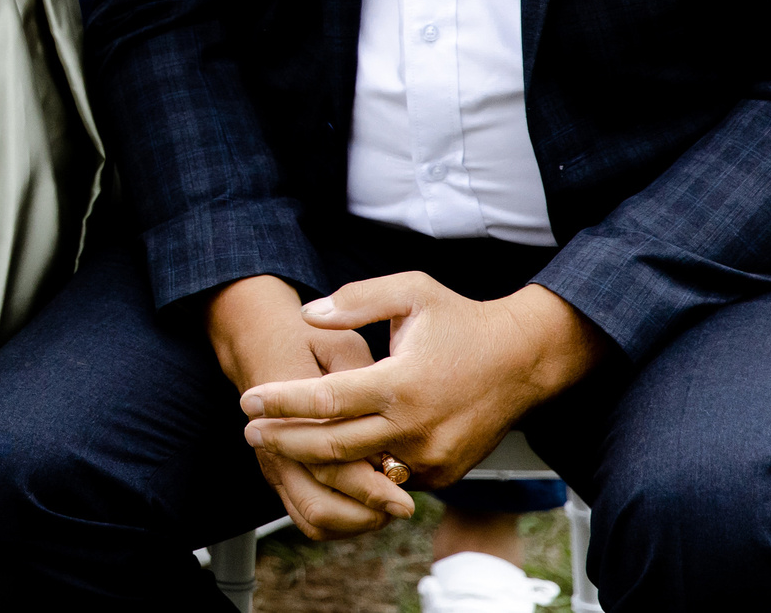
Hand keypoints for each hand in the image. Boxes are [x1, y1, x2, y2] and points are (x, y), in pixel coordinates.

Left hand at [242, 276, 606, 484]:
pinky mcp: (445, 474)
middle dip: (285, 442)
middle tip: (250, 433)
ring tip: (279, 446)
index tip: (246, 401)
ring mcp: (433, 457)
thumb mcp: (410, 291)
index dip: (281, 402)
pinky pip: (390, 478)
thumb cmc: (461, 321)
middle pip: (333, 447)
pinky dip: (360, 470)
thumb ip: (355, 300)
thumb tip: (307, 314)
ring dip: (318, 463)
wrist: (524, 361)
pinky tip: (328, 455)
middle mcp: (416, 427)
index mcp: (402, 382)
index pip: (326, 399)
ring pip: (360, 470)